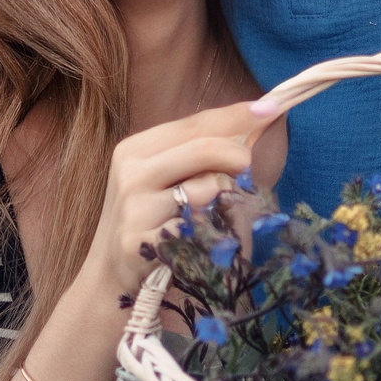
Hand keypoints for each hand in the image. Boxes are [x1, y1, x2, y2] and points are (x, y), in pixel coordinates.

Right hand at [86, 101, 264, 290]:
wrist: (109, 274)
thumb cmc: (150, 221)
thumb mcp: (167, 178)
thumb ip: (202, 151)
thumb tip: (257, 118)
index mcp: (136, 149)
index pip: (196, 123)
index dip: (237, 115)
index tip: (271, 106)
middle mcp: (132, 173)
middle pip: (203, 148)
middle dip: (238, 156)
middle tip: (249, 168)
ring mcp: (134, 208)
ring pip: (206, 189)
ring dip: (223, 201)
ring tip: (213, 214)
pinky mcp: (142, 243)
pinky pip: (198, 228)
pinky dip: (210, 233)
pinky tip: (199, 239)